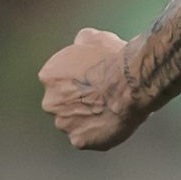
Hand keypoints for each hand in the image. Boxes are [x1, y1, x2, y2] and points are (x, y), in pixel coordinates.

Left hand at [38, 28, 145, 150]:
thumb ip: (81, 43)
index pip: (58, 80)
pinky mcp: (80, 141)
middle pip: (63, 104)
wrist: (131, 82)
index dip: (78, 79)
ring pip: (74, 123)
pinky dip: (99, 133)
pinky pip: (89, 139)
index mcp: (49, 76)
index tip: (94, 79)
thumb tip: (81, 42)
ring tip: (111, 110)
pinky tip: (114, 123)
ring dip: (88, 119)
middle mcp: (50, 102)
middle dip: (79, 101)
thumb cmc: (115, 58)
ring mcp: (64, 124)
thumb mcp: (96, 38)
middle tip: (102, 96)